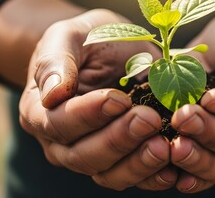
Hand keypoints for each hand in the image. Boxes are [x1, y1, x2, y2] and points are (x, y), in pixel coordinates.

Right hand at [19, 9, 174, 190]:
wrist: (108, 50)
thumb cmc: (85, 40)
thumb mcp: (67, 36)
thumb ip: (55, 61)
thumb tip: (53, 94)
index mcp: (41, 112)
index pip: (59, 123)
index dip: (89, 115)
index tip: (118, 99)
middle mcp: (62, 142)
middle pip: (85, 155)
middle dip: (119, 140)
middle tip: (149, 119)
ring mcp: (92, 154)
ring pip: (109, 174)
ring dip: (138, 164)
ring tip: (164, 146)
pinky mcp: (120, 160)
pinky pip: (134, 177)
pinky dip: (153, 177)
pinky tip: (173, 168)